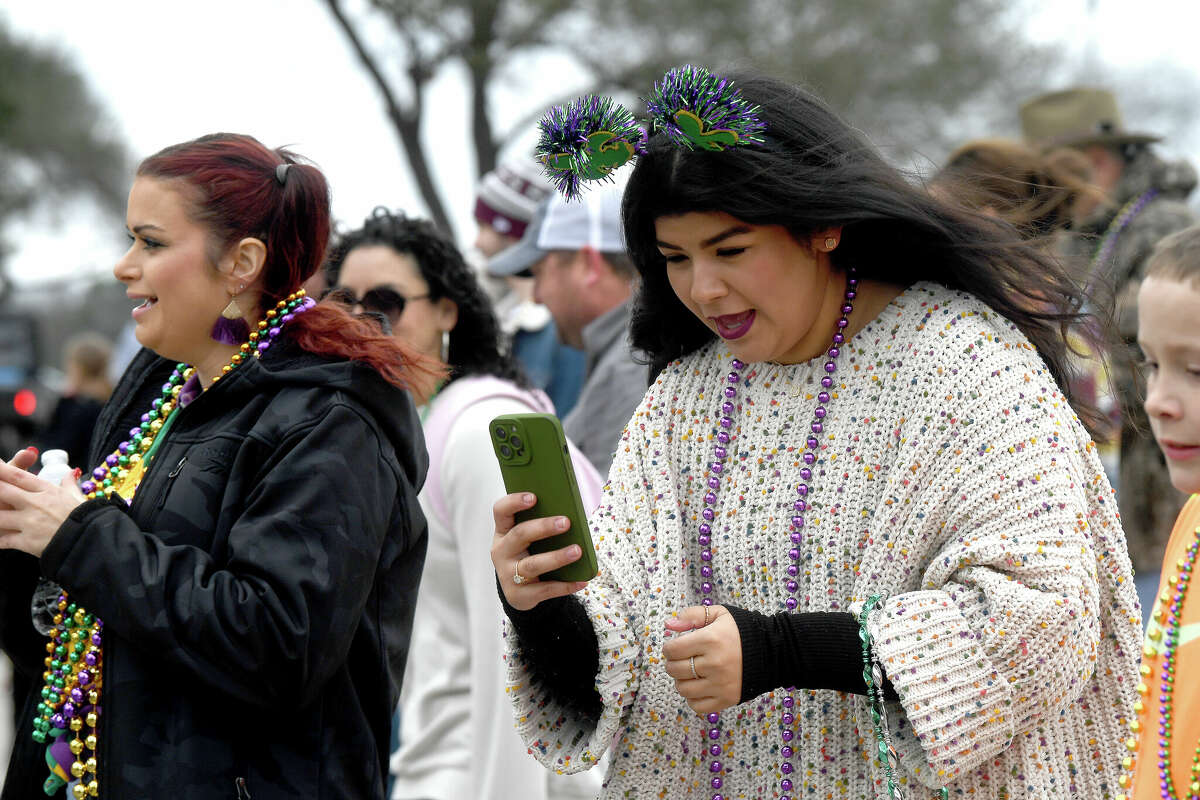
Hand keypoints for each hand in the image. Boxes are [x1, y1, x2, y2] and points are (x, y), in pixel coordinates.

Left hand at [0, 456, 84, 557]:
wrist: (92, 541)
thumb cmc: (87, 518)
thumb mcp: (78, 497)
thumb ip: (70, 484)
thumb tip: (71, 473)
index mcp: (47, 491)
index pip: (18, 476)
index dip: (1, 469)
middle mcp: (35, 503)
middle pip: (3, 491)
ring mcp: (29, 522)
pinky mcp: (27, 541)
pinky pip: (4, 540)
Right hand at [491, 491, 587, 610]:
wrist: (518, 592)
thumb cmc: (528, 555)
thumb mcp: (527, 541)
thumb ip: (540, 528)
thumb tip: (572, 514)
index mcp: (503, 532)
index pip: (501, 511)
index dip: (514, 502)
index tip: (534, 497)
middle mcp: (501, 551)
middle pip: (520, 535)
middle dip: (543, 527)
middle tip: (566, 522)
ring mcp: (508, 574)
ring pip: (532, 564)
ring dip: (557, 557)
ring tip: (577, 551)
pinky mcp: (519, 595)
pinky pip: (544, 589)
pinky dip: (565, 585)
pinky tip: (582, 581)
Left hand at [662, 605, 741, 714]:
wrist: (772, 651)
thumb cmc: (742, 631)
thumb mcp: (719, 614)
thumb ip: (692, 615)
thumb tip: (669, 625)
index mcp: (711, 640)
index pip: (673, 650)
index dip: (669, 648)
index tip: (674, 647)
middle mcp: (714, 664)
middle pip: (675, 670)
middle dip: (673, 664)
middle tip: (681, 659)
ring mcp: (720, 684)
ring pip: (683, 689)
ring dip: (681, 681)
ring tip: (690, 673)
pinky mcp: (727, 699)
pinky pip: (697, 705)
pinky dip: (693, 698)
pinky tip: (699, 686)